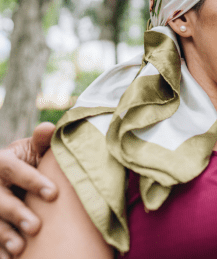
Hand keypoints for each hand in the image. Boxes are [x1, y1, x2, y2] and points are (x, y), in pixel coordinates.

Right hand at [0, 122, 56, 257]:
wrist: (5, 179)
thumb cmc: (27, 163)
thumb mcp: (32, 151)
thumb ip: (41, 143)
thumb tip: (49, 127)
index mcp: (1, 162)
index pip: (14, 170)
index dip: (33, 181)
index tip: (54, 194)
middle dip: (16, 214)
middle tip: (36, 227)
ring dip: (3, 235)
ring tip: (19, 248)